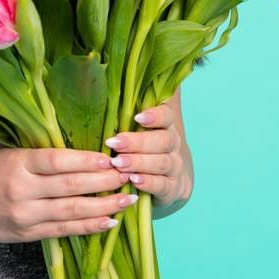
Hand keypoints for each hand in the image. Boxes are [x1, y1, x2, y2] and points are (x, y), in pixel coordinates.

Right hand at [0, 145, 137, 242]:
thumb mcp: (7, 150)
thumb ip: (38, 151)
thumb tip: (81, 143)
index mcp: (17, 164)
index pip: (57, 161)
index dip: (87, 160)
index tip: (111, 157)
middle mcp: (21, 191)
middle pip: (70, 187)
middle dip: (104, 181)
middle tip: (129, 175)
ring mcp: (25, 216)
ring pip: (71, 212)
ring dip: (104, 206)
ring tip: (128, 199)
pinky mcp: (27, 234)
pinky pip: (64, 231)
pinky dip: (89, 227)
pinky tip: (109, 221)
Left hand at [105, 97, 192, 211]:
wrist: (169, 179)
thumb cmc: (144, 148)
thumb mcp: (137, 130)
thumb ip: (123, 113)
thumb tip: (102, 89)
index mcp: (166, 126)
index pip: (167, 116)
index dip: (154, 116)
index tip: (137, 117)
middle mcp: (174, 145)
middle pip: (163, 140)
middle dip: (137, 142)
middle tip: (114, 143)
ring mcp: (176, 167)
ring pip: (162, 162)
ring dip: (138, 162)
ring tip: (118, 163)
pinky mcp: (174, 189)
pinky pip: (163, 185)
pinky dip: (148, 183)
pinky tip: (134, 180)